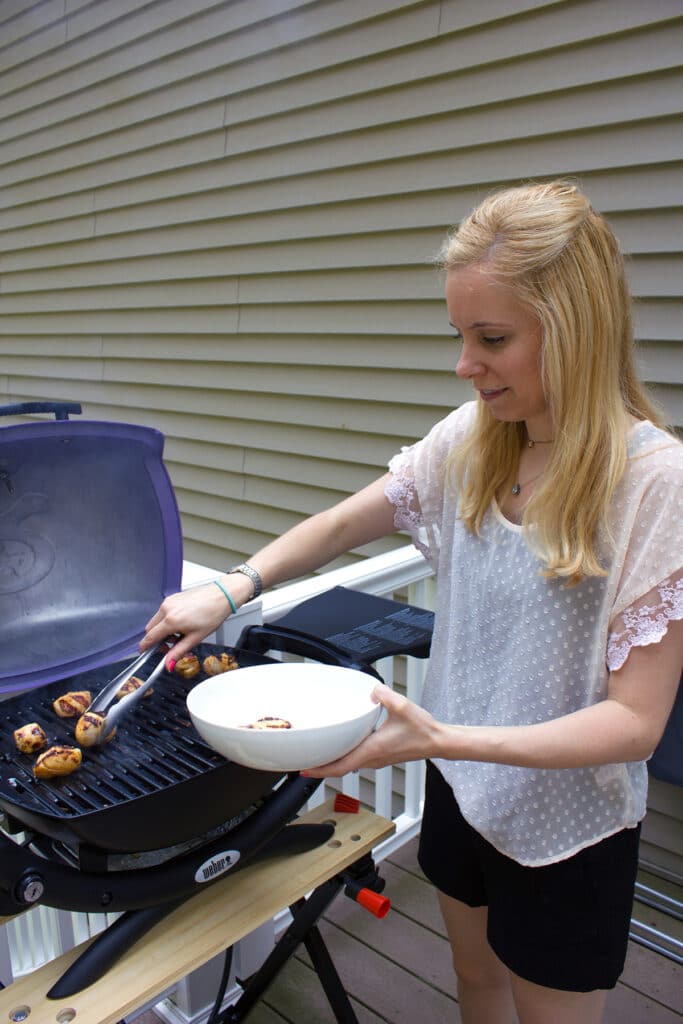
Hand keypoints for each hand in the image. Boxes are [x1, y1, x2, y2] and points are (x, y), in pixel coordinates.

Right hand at [141, 582, 237, 664]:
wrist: (221, 596)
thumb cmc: (212, 614)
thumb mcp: (195, 638)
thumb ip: (178, 652)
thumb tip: (168, 664)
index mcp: (171, 620)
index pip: (150, 637)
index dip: (145, 647)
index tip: (145, 652)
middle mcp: (166, 609)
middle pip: (150, 628)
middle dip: (156, 639)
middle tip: (170, 646)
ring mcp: (169, 601)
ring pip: (156, 620)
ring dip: (162, 629)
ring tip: (180, 633)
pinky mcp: (172, 597)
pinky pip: (163, 611)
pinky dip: (167, 620)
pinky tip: (181, 623)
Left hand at [303, 684, 442, 777]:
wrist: (438, 742)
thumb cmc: (423, 730)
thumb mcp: (402, 707)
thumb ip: (383, 695)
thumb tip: (371, 690)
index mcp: (372, 750)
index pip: (340, 766)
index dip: (320, 770)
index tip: (304, 769)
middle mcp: (372, 759)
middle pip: (340, 768)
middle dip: (320, 767)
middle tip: (303, 761)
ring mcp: (376, 759)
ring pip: (348, 764)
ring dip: (332, 762)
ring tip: (318, 754)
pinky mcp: (381, 756)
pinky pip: (357, 759)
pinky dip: (345, 756)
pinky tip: (342, 745)